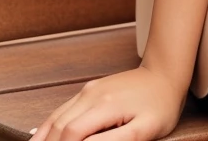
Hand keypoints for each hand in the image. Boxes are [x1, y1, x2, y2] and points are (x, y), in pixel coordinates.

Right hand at [29, 65, 185, 140]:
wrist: (166, 72)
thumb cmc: (161, 104)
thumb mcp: (145, 129)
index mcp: (106, 105)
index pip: (71, 134)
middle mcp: (93, 95)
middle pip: (59, 127)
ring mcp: (89, 90)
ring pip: (56, 117)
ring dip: (45, 139)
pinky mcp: (89, 89)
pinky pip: (62, 109)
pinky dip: (49, 127)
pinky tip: (41, 138)